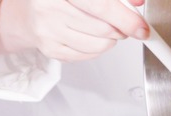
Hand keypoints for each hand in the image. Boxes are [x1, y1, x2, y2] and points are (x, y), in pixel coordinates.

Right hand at [0, 0, 148, 61]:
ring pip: (98, 44)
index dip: (125, 18)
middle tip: (126, 25)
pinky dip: (98, 48)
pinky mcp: (51, 49)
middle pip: (102, 28)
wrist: (28, 9)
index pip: (100, 5)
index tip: (141, 27)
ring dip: (111, 39)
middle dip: (122, 29)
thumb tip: (137, 2)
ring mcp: (48, 31)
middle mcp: (48, 8)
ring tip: (107, 28)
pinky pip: (88, 55)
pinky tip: (92, 36)